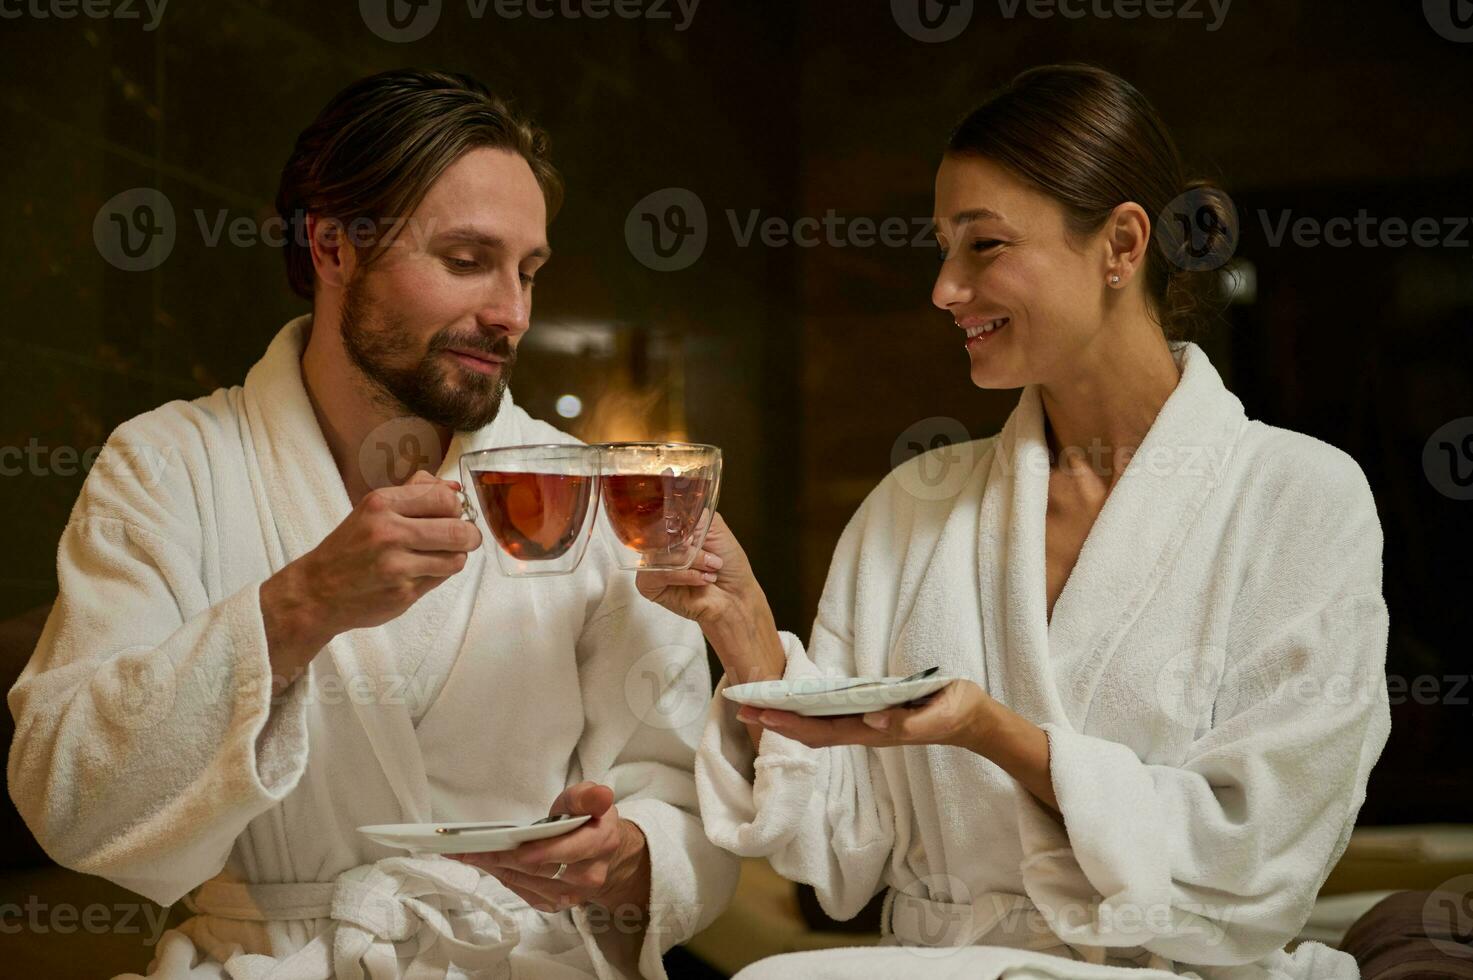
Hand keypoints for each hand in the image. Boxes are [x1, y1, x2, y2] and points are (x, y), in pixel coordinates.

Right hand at [261, 469, 480, 687]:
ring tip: (438, 555)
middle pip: (458, 531)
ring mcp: (396, 566)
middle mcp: (388, 532)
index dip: (456, 508)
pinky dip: (437, 574)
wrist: (317, 590)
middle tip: (464, 538)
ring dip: (454, 557)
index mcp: (382, 504)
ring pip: (456, 558)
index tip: (453, 515)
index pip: (445, 499)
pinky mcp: (402, 593)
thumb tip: (455, 488)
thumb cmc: (350, 546)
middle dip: (468, 535)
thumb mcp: (373, 508)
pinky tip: (420, 571)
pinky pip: (441, 579)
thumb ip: (415, 492)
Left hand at [453, 782, 650, 914]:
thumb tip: (601, 794)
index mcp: (600, 843)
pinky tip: (488, 865)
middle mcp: (589, 875)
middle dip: (503, 858)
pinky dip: (504, 878)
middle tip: (469, 848)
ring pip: (528, 884)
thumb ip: (588, 796)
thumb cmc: (590, 820)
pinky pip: (525, 894)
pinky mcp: (558, 904)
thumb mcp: (589, 799)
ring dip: (497, 869)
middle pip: (540, 870)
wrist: (605, 854)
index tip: (508, 845)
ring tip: (470, 854)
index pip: (567, 850)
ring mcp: (573, 895)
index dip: (537, 850)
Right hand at [635, 512, 754, 629]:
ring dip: (690, 562)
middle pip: (657, 535)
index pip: (658, 515)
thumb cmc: (728, 565)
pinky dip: (682, 575)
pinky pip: (656, 573)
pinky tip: (700, 580)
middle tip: (712, 558)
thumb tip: (673, 505)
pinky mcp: (647, 585)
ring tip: (710, 570)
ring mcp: (651, 564)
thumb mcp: (714, 528)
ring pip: (658, 554)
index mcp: (670, 529)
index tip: (697, 534)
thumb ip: (693, 514)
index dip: (676, 523)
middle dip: (690, 547)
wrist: (735, 596)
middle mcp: (658, 545)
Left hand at [736, 679, 999, 751]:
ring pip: (818, 722)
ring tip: (757, 704)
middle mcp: (863, 729)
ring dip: (787, 714)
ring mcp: (866, 723)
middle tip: (741, 708)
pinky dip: (807, 707)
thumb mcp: (938, 717)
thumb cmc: (955, 714)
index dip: (790, 723)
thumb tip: (871, 723)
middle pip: (811, 729)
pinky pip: (832, 713)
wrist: (971, 720)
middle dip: (777, 720)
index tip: (761, 714)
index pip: (823, 730)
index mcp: (875, 732)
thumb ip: (907, 724)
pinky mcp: (871, 712)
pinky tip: (792, 699)